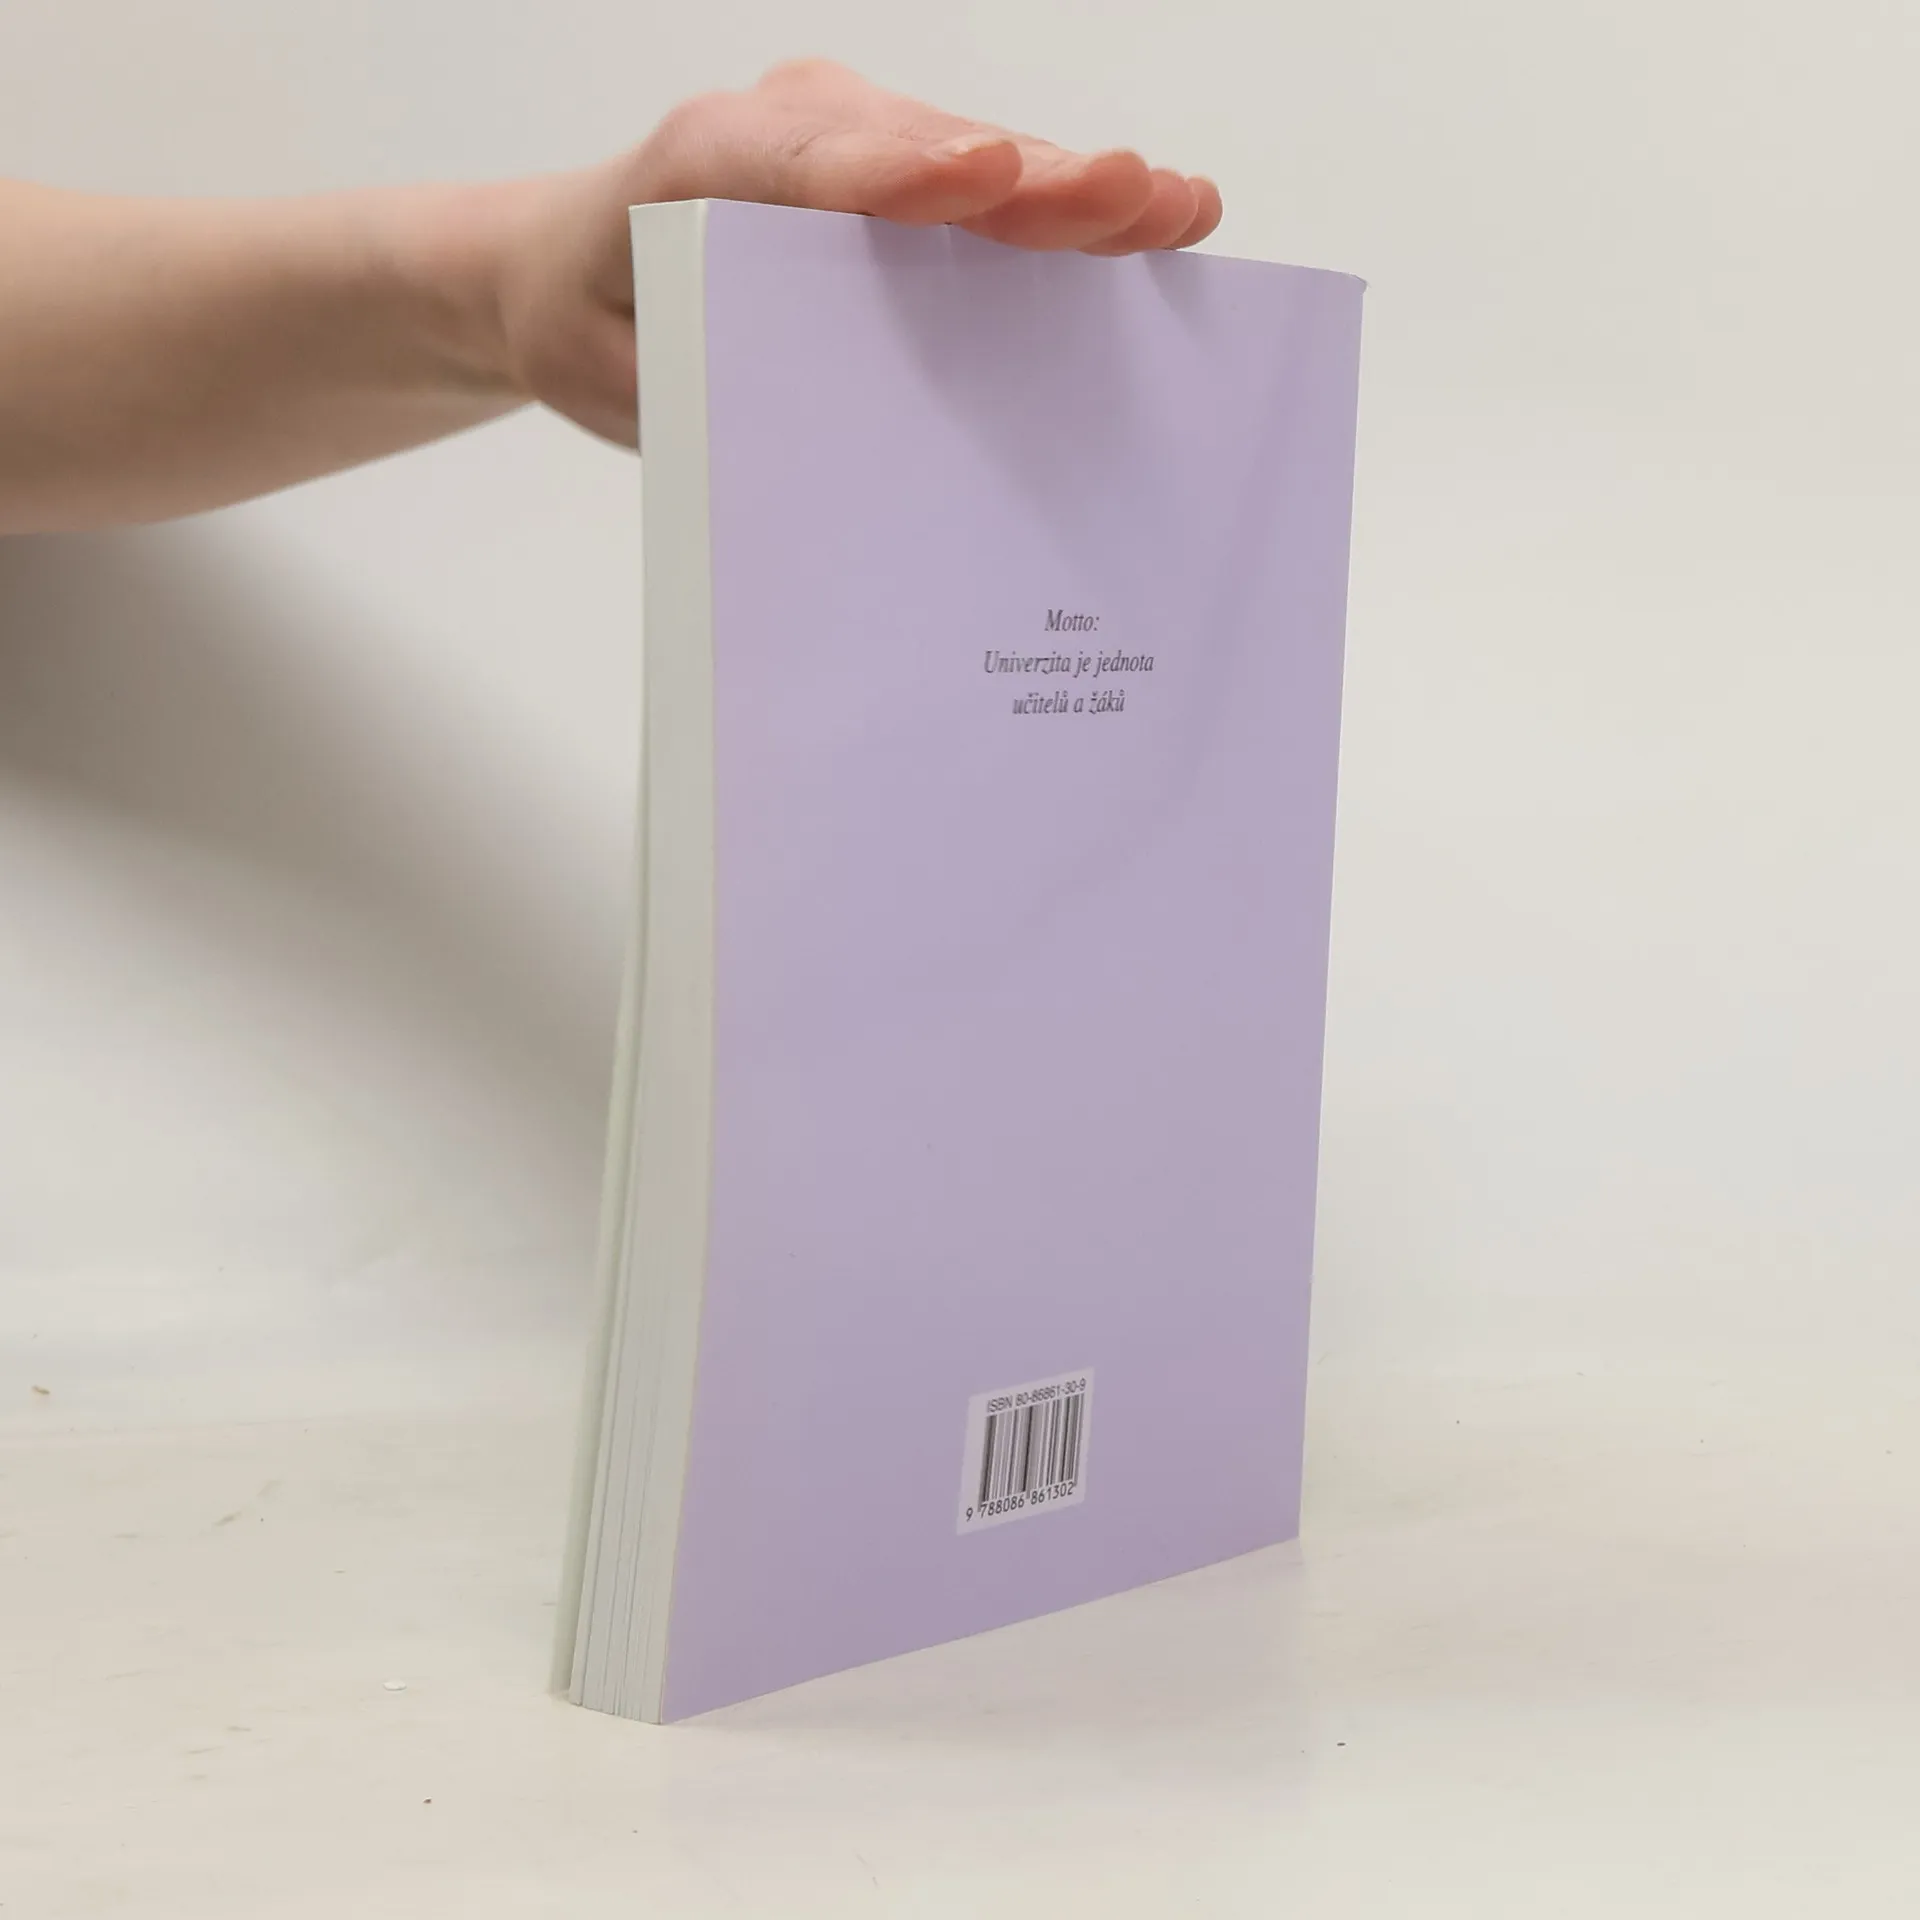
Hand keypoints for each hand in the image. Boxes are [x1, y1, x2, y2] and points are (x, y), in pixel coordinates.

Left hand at [467, 60, 1224, 445]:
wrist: (561, 270)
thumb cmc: (591, 323)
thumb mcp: (619, 380)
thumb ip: (704, 392)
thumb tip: (832, 440)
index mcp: (700, 165)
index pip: (810, 163)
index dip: (903, 172)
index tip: (988, 180)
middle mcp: (789, 127)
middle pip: (925, 152)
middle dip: (1036, 180)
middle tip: (1138, 199)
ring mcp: (852, 137)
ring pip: (974, 157)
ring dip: (1077, 187)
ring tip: (1177, 209)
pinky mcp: (890, 167)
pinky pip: (983, 182)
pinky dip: (1062, 206)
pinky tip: (1146, 220)